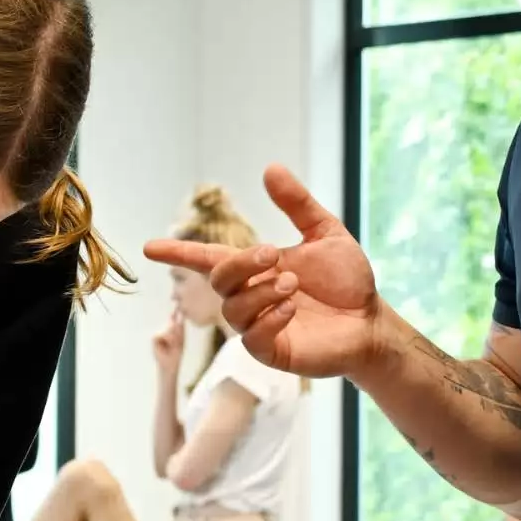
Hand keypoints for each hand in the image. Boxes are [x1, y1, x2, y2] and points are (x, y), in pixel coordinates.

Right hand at [144, 166, 380, 379]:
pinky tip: (291, 309)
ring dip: (261, 292)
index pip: (207, 259)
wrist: (371, 321)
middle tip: (273, 254)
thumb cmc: (347, 281)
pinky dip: (270, 318)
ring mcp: (258, 327)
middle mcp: (250, 297)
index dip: (177, 253)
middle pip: (219, 280)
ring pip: (234, 309)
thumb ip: (297, 204)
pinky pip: (253, 337)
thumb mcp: (325, 234)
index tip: (149, 247)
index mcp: (255, 270)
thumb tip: (270, 168)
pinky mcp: (272, 352)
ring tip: (292, 284)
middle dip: (240, 264)